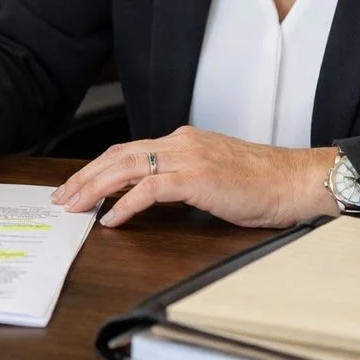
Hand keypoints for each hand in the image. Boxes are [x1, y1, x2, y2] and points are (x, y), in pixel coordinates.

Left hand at [50, 126, 338, 228]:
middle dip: (85, 177)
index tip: (78, 186)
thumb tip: (150, 195)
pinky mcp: (197, 178)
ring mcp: (188, 158)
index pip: (128, 150)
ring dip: (95, 188)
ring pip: (126, 168)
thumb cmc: (263, 184)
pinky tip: (112, 219)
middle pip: (118, 156)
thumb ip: (183, 178)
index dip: (98, 167)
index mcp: (183, 140)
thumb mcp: (214, 175)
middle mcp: (180, 143)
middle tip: (63, 198)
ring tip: (76, 207)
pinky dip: (125, 204)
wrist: (296, 180)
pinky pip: (149, 190)